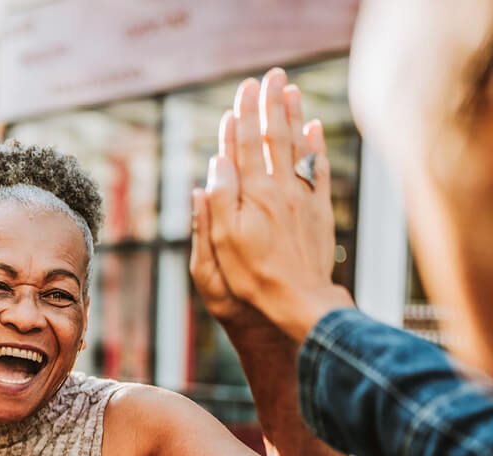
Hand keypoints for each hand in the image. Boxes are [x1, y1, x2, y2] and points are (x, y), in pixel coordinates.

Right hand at [203, 68, 353, 342]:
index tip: (240, 94)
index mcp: (252, 197)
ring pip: (297, 147)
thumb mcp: (221, 245)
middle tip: (268, 77)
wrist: (298, 300)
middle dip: (269, 105)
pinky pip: (317, 169)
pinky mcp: (318, 210)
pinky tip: (314, 128)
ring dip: (293, 115)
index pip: (245, 148)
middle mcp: (279, 190)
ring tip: (290, 89)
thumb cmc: (252, 277)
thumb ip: (217, 203)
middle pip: (274, 138)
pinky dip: (316, 145)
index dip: (242, 119)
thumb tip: (215, 164)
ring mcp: (301, 198)